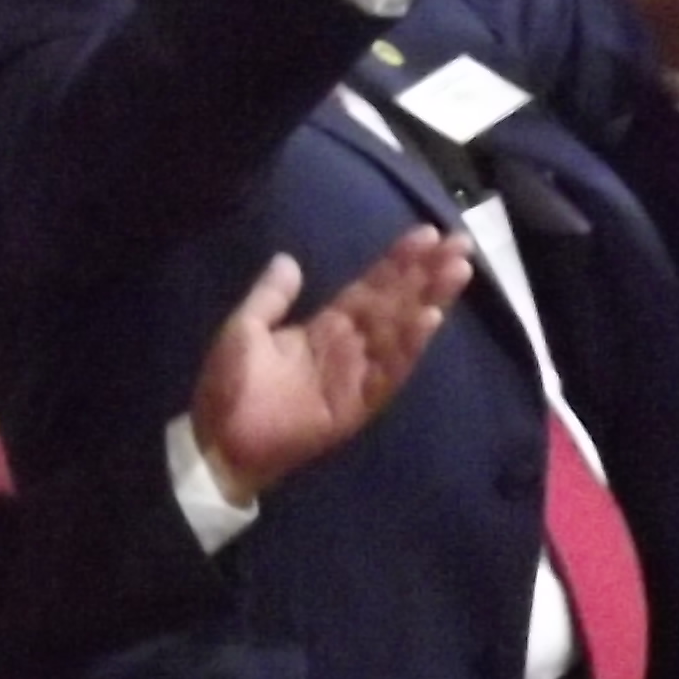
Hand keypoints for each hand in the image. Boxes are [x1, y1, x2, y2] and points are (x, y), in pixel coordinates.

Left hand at [189, 233, 474, 503]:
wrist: (218, 445)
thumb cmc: (228, 388)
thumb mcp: (244, 329)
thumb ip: (271, 296)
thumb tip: (289, 258)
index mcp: (325, 327)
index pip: (370, 287)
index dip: (398, 261)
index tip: (427, 233)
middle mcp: (349, 347)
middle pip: (394, 303)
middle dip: (427, 273)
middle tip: (460, 243)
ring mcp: (357, 375)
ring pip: (399, 331)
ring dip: (428, 300)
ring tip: (455, 271)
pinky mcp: (357, 404)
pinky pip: (388, 371)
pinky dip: (409, 345)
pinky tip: (430, 318)